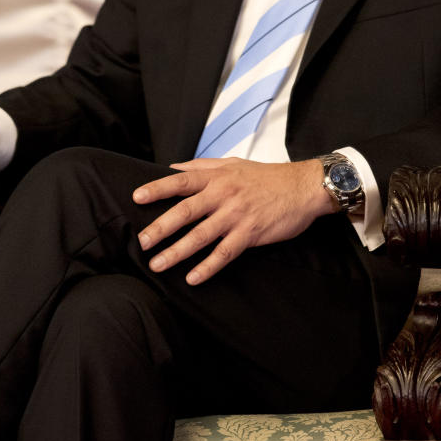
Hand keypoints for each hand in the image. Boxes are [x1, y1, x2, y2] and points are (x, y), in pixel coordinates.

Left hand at [132, 157, 334, 284]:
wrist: (304, 188)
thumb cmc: (268, 177)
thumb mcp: (233, 163)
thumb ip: (201, 166)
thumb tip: (172, 168)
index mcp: (217, 177)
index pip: (180, 182)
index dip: (157, 189)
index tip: (137, 198)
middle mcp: (223, 195)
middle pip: (185, 212)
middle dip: (160, 228)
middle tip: (142, 242)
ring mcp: (236, 216)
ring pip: (200, 236)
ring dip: (177, 252)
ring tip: (158, 264)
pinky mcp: (250, 234)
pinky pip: (224, 253)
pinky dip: (208, 267)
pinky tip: (192, 278)